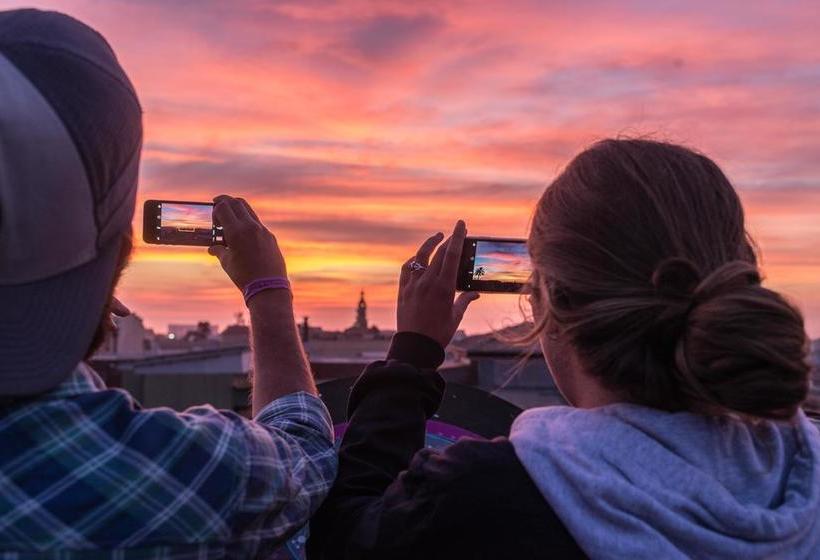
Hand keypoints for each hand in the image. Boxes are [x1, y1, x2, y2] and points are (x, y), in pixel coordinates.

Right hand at [208, 195, 286, 290]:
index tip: (213, 217)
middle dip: (225, 201)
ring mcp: (262, 230)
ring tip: (230, 217)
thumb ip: (219, 251)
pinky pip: (257, 222)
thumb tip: (213, 248)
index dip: (215, 208)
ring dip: (238, 209)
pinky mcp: (270, 236)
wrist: (268, 286)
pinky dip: (248, 221)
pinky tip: (243, 232)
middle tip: (218, 205)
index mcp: (236, 232)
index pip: (223, 207)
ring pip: (249, 210)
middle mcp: (250, 227)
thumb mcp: (227, 262)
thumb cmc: (244, 276)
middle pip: (236, 202)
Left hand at [397, 220, 479, 347]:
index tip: (461, 225)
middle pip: (439, 253)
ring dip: (430, 244)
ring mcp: (413, 285)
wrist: (415, 346)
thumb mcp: (455, 317)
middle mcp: (427, 282)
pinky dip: (414, 261)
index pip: (452, 255)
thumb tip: (475, 293)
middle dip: (449, 239)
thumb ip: (465, 300)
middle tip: (456, 230)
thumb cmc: (439, 334)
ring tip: (437, 237)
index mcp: (444, 288)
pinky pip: (407, 269)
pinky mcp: (403, 290)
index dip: (458, 237)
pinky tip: (419, 258)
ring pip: (421, 257)